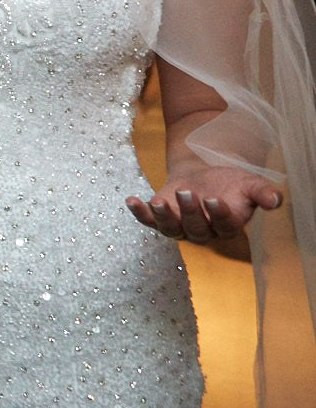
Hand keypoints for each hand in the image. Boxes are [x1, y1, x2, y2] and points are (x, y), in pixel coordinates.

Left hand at [126, 165, 282, 240]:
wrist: (204, 175)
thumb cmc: (230, 183)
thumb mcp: (250, 184)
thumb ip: (263, 193)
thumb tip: (276, 200)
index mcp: (228, 225)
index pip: (224, 225)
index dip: (219, 214)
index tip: (214, 198)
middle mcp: (203, 231)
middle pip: (196, 229)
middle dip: (191, 212)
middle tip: (188, 192)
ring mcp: (180, 226)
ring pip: (172, 230)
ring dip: (163, 217)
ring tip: (157, 201)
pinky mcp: (160, 219)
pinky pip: (148, 221)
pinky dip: (140, 213)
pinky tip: (131, 200)